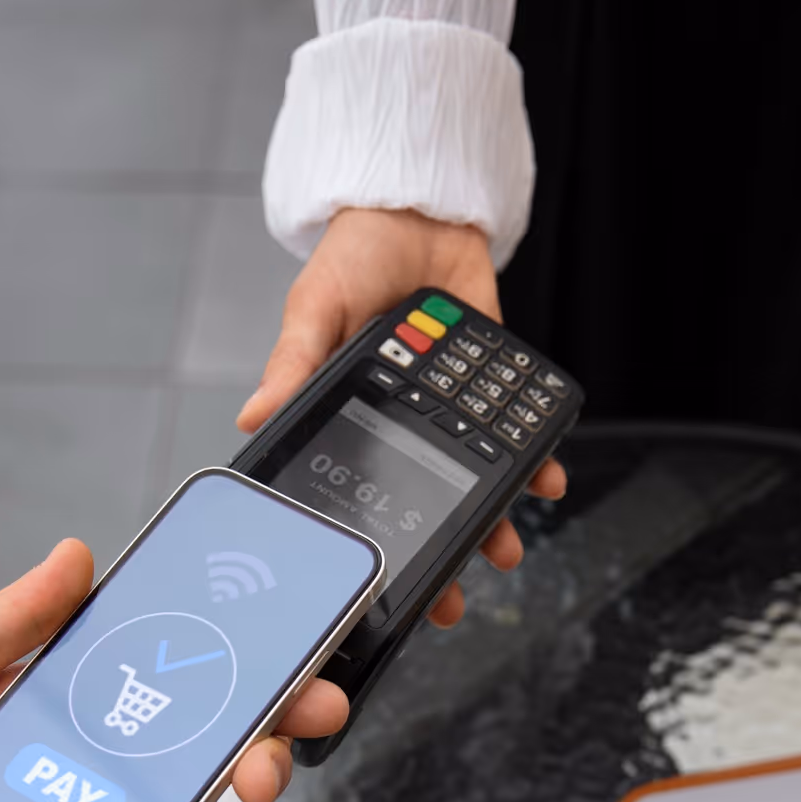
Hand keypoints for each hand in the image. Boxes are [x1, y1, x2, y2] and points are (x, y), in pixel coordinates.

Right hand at [238, 208, 567, 628]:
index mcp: (356, 416)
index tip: (383, 587)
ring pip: (474, 477)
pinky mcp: (491, 381)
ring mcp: (451, 406)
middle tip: (453, 596)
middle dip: (440, 551)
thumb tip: (253, 416)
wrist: (419, 205)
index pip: (363, 491)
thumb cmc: (354, 255)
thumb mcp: (315, 309)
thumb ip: (295, 363)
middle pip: (424, 500)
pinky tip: (547, 481)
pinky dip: (536, 458)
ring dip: (493, 519)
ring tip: (505, 552)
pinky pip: (517, 430)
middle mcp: (405, 422)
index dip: (374, 540)